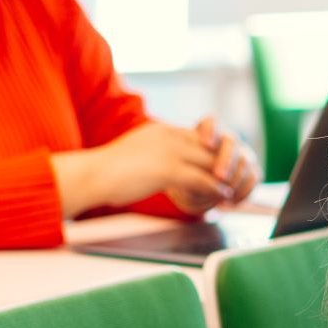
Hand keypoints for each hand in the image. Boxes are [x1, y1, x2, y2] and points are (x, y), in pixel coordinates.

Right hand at [50, 121, 224, 215]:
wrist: (91, 176)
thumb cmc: (108, 172)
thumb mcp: (138, 154)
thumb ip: (156, 155)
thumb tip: (164, 168)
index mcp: (163, 131)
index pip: (200, 137)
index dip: (215, 154)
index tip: (223, 169)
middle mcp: (169, 136)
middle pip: (211, 147)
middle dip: (226, 165)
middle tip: (236, 182)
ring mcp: (169, 151)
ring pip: (210, 162)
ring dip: (225, 178)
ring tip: (234, 192)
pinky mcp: (166, 169)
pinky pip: (201, 178)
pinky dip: (215, 188)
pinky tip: (223, 196)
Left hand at [183, 116, 259, 210]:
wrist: (192, 189)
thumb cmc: (182, 175)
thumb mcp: (179, 173)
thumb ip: (187, 171)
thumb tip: (201, 178)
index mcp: (205, 134)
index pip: (210, 123)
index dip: (211, 131)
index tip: (206, 144)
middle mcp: (225, 141)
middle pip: (231, 142)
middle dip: (227, 160)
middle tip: (220, 177)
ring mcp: (240, 154)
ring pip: (245, 160)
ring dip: (235, 179)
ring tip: (222, 197)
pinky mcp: (250, 169)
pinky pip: (254, 176)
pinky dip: (243, 191)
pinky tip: (230, 203)